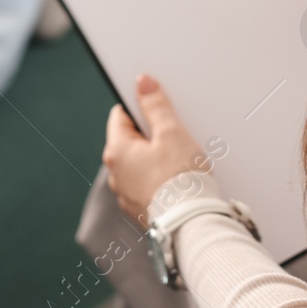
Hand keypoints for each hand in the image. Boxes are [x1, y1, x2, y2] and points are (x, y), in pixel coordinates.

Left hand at [104, 75, 210, 221]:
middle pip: (131, 141)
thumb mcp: (171, 132)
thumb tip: (142, 83)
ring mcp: (126, 195)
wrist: (191, 224)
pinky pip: (147, 185)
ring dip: (156, 158)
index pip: (121, 115)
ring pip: (140, 164)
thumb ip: (155, 105)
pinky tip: (177, 180)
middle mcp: (115, 175)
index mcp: (116, 152)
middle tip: (175, 136)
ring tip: (180, 160)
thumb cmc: (180, 179)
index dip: (140, 107)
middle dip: (152, 135)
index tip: (157, 107)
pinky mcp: (141, 209)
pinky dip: (159, 179)